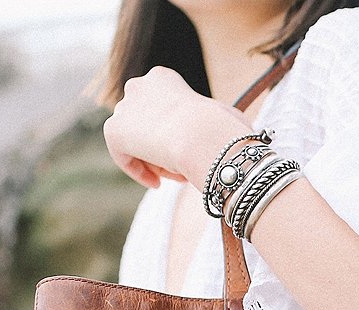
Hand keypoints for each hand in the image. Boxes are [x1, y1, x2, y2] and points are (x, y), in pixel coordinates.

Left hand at [103, 67, 252, 189]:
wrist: (200, 135)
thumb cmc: (221, 129)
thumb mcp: (228, 118)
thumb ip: (223, 121)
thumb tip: (244, 132)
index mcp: (161, 77)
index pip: (161, 110)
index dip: (174, 135)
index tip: (185, 155)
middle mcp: (138, 86)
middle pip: (146, 126)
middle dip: (161, 149)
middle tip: (179, 170)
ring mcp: (123, 108)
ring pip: (136, 143)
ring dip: (154, 162)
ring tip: (174, 177)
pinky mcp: (114, 131)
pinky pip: (122, 156)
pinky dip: (138, 171)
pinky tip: (156, 183)